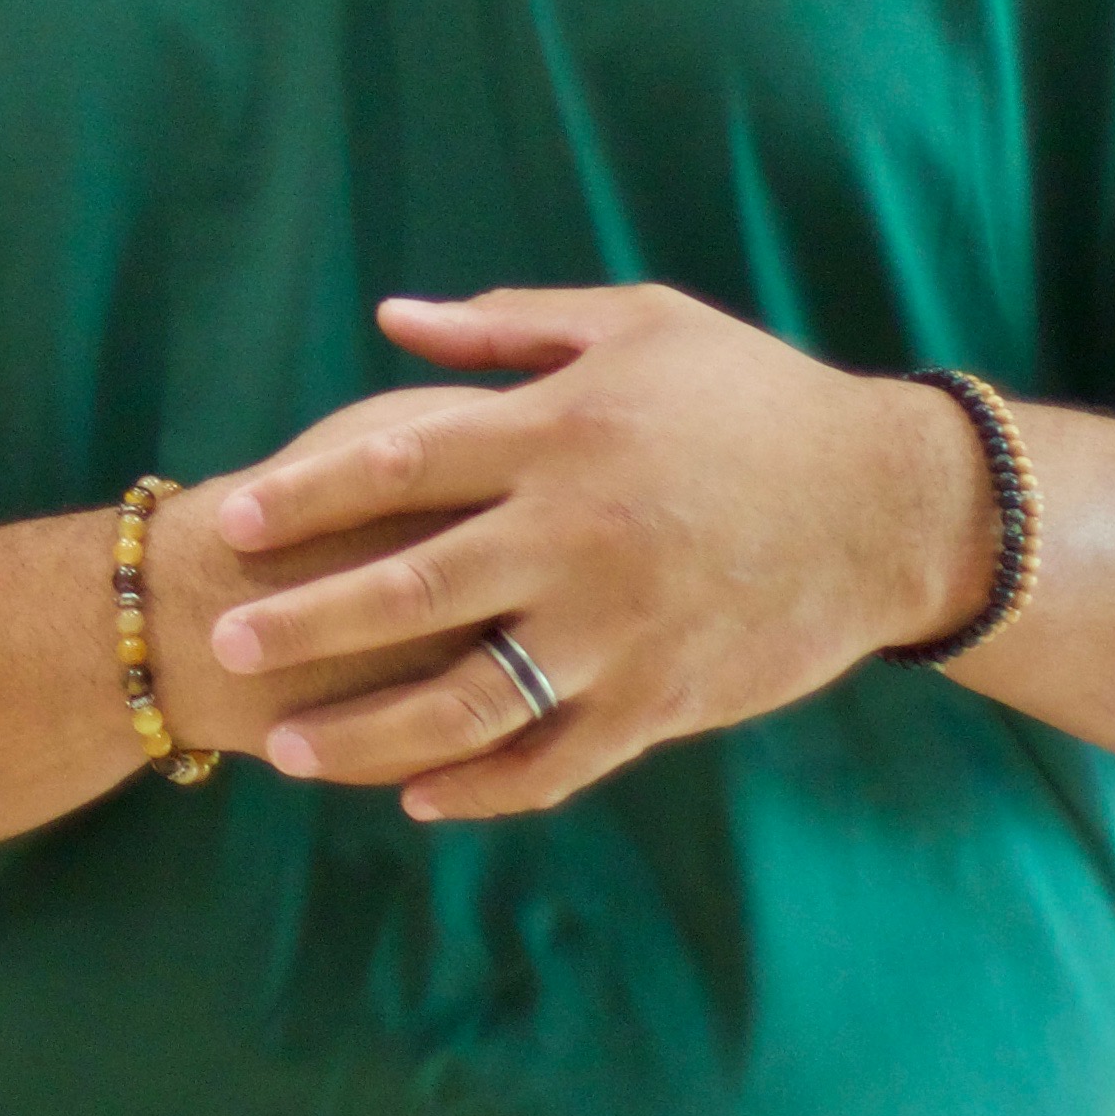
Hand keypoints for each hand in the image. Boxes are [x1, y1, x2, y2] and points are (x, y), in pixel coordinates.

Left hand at [198, 289, 983, 819]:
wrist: (891, 506)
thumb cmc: (753, 398)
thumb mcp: (635, 325)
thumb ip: (504, 325)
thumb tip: (389, 317)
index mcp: (559, 434)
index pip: (397, 464)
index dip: (308, 495)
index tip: (243, 517)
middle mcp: (577, 537)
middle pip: (407, 589)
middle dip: (303, 622)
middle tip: (224, 643)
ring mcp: (619, 631)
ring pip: (466, 701)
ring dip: (366, 733)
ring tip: (288, 749)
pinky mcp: (663, 702)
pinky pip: (553, 762)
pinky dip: (478, 789)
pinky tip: (413, 798)